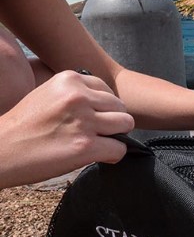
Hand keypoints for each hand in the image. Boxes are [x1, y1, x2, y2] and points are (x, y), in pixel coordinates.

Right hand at [0, 71, 133, 188]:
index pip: (107, 90)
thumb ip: (76, 94)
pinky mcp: (86, 146)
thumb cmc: (24, 127)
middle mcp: (78, 97)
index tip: (92, 118)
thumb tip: (108, 104)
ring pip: (125, 125)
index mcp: (69, 80)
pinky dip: (113, 155)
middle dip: (112, 122)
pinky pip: (119, 149)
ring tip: (98, 143)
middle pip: (120, 107)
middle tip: (95, 133)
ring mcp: (83, 121)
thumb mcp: (48, 94)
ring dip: (115, 137)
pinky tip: (97, 156)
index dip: (103, 107)